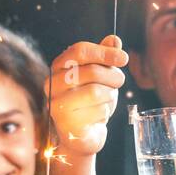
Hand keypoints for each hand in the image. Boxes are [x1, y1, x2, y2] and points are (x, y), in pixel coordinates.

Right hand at [45, 35, 128, 155]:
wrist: (80, 135)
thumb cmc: (89, 102)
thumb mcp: (98, 76)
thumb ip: (103, 57)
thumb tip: (113, 40)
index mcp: (58, 68)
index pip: (80, 51)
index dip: (104, 52)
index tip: (123, 58)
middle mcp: (52, 85)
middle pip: (91, 71)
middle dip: (113, 76)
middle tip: (118, 82)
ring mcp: (57, 105)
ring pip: (96, 91)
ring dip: (110, 95)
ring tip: (107, 99)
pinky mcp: (67, 124)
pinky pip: (98, 111)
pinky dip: (105, 112)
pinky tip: (99, 116)